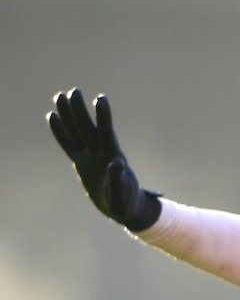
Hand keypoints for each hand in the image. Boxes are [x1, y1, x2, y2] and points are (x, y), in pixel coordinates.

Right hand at [47, 89, 161, 231]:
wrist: (123, 208)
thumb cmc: (126, 201)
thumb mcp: (122, 193)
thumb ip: (118, 179)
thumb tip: (116, 163)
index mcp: (113, 157)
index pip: (106, 133)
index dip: (104, 117)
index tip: (100, 99)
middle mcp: (100, 153)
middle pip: (88, 128)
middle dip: (80, 110)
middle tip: (74, 91)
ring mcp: (90, 156)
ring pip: (77, 132)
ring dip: (70, 115)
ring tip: (60, 96)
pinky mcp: (81, 162)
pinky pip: (68, 144)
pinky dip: (61, 132)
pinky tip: (53, 117)